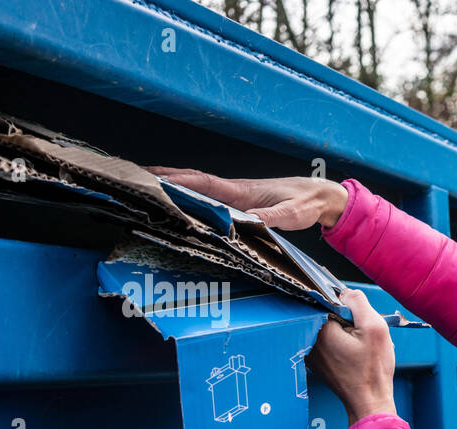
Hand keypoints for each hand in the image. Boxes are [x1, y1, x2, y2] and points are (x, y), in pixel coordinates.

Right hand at [146, 167, 348, 229]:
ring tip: (150, 189)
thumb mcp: (291, 213)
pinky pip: (211, 197)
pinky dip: (193, 196)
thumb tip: (247, 222)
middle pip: (194, 182)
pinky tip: (184, 203)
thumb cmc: (307, 202)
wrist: (320, 196)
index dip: (178, 180)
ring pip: (200, 189)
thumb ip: (270, 217)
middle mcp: (235, 190)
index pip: (203, 182)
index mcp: (242, 190)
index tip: (153, 179)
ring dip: (176, 187)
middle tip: (137, 178)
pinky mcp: (242, 202)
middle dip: (166, 179)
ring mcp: (237, 195)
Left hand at [307, 289, 397, 425]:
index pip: (328, 302)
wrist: (370, 402)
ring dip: (344, 333)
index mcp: (321, 330)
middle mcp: (310, 341)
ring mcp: (311, 355)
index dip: (347, 307)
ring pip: (328, 330)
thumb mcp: (375, 327)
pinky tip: (354, 356)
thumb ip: (358, 302)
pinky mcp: (317, 364)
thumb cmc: (374, 369)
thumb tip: (345, 292)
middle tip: (361, 336)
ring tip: (358, 348)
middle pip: (328, 316)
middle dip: (346, 321)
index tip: (358, 319)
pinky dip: (341, 345)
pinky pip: (327, 344)